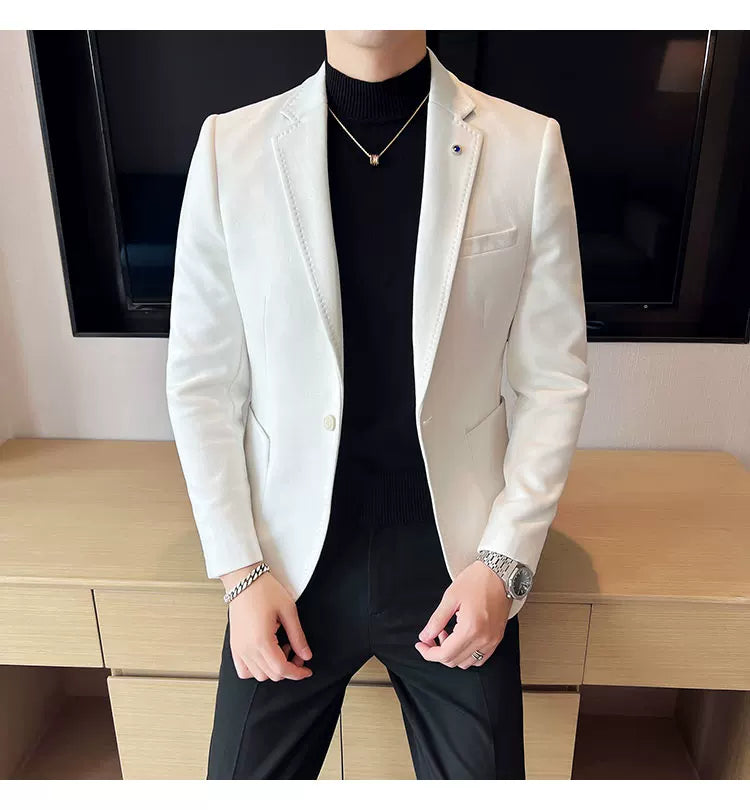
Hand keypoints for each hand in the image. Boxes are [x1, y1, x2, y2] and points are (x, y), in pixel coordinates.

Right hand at [221, 563, 312, 681]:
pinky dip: (256, 669)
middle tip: (297, 653)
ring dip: (273, 669)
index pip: (282, 669)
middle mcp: (247, 649)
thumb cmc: (264, 590)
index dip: (297, 673)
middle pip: (271, 675)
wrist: (244, 580)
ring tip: (281, 649)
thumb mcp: (288, 611)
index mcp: (262, 641)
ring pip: (258, 675)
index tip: (307, 671)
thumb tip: (306, 655)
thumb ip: (298, 636)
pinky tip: (266, 656)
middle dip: (288, 669)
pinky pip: (243, 669)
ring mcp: (238, 648)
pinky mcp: (234, 645)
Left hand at [415, 560, 512, 668]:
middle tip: (431, 636)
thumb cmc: (477, 580)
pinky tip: (460, 638)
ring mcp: (492, 640)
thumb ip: (436, 620)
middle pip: (455, 661)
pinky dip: (466, 654)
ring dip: (453, 653)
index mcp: (471, 629)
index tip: (421, 644)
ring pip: (467, 663)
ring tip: (447, 634)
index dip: (428, 653)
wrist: (500, 573)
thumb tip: (425, 636)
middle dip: (438, 652)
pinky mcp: (497, 638)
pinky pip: (480, 658)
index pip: (445, 654)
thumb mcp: (450, 597)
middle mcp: (483, 639)